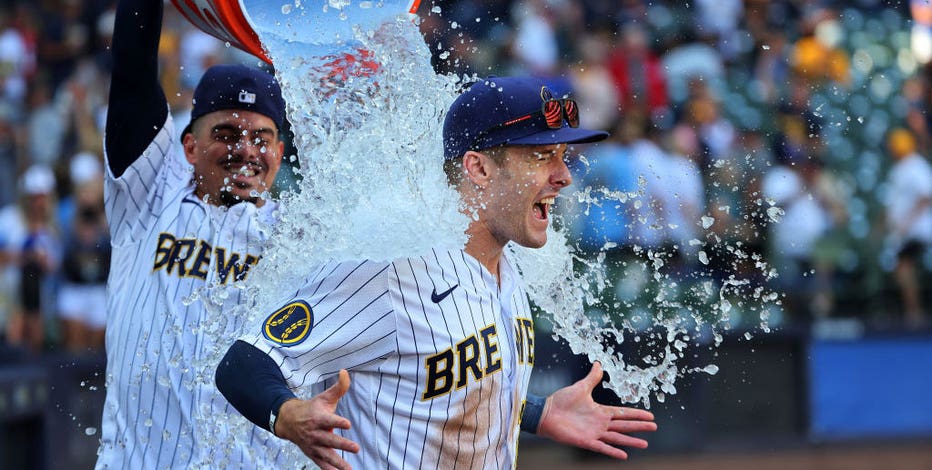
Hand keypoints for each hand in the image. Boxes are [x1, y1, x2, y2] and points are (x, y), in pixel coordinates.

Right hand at [274, 370, 359, 469]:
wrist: (289, 421)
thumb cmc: (312, 408)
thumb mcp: (324, 397)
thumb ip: (338, 387)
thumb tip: (345, 372)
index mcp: (318, 417)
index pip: (329, 420)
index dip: (338, 421)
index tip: (347, 423)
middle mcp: (315, 433)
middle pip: (330, 439)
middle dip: (342, 444)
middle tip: (356, 448)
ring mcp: (314, 445)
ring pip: (326, 455)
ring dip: (338, 462)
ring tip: (349, 469)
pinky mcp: (313, 454)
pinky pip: (321, 464)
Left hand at [537, 362, 656, 458]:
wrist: (546, 412)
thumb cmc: (562, 401)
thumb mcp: (580, 387)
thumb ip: (592, 378)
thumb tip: (598, 364)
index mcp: (600, 411)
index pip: (623, 413)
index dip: (636, 414)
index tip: (650, 415)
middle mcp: (600, 423)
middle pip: (624, 425)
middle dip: (639, 426)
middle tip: (654, 427)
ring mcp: (594, 433)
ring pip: (617, 437)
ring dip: (630, 440)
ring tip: (644, 444)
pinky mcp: (586, 441)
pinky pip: (602, 447)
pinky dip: (613, 451)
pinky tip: (624, 455)